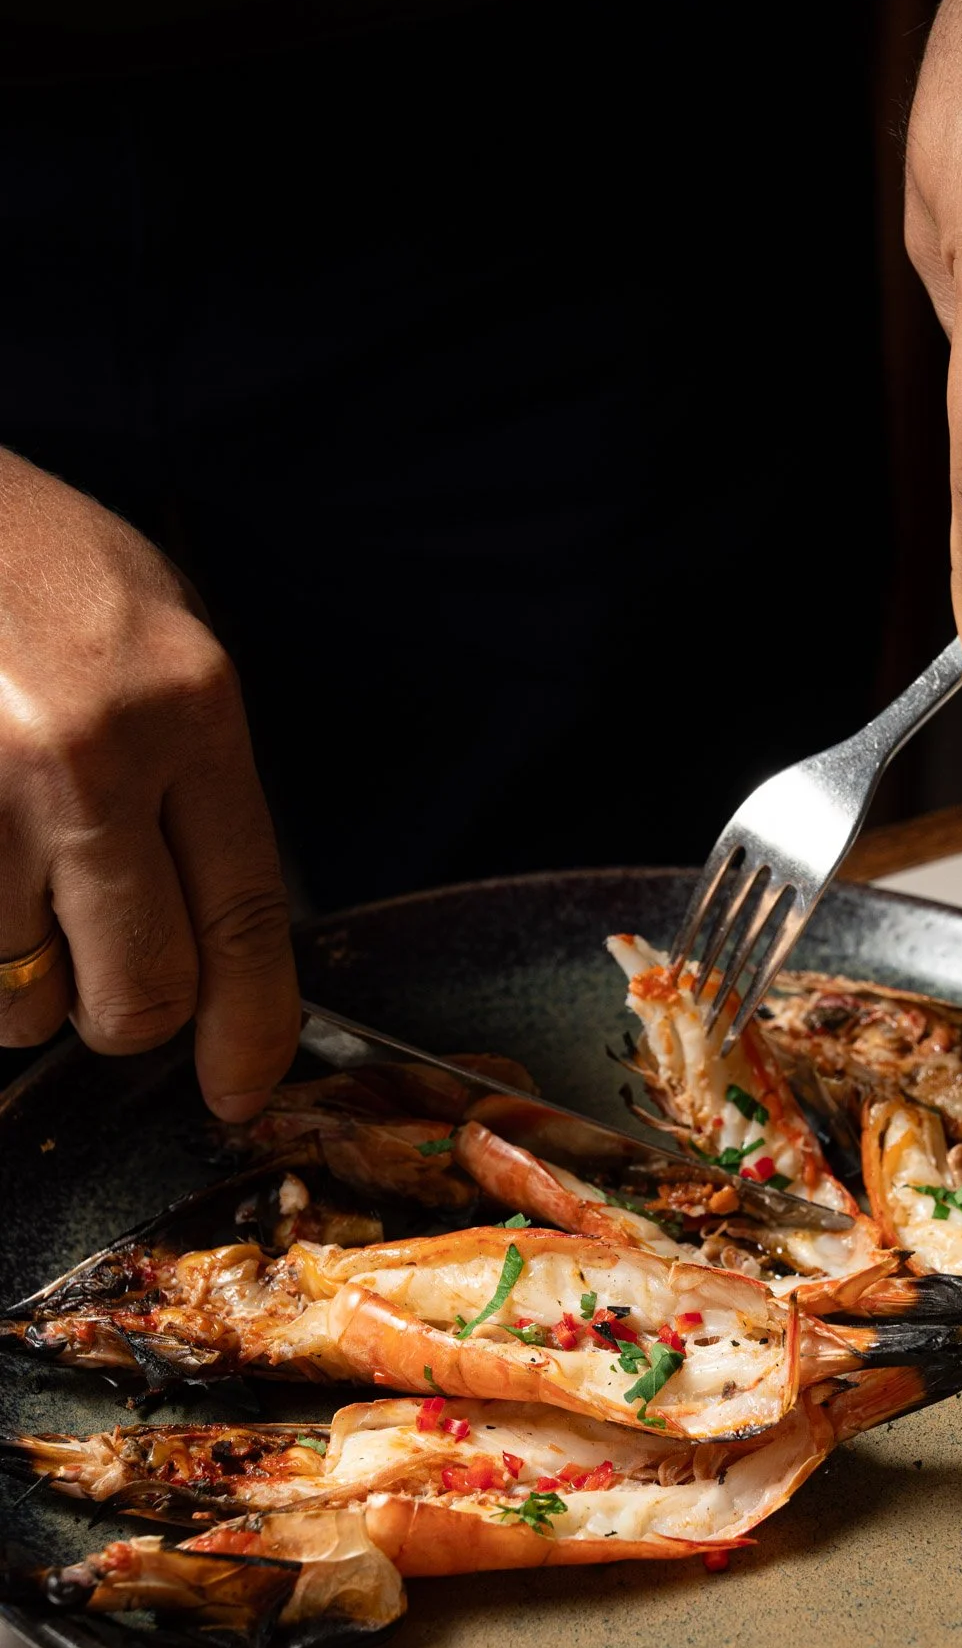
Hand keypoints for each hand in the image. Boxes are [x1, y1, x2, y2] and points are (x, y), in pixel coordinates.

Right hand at [0, 451, 298, 1115]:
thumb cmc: (32, 562)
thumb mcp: (161, 633)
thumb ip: (201, 783)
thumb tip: (220, 942)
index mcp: (186, 707)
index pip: (246, 918)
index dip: (251, 1028)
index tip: (243, 1085)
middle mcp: (88, 759)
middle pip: (139, 991)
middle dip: (126, 1014)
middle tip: (103, 965)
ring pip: (21, 1001)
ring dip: (22, 982)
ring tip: (10, 878)